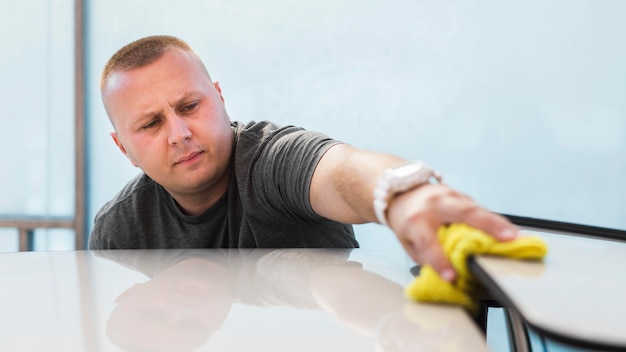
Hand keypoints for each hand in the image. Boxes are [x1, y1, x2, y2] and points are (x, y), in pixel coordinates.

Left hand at [386, 183, 517, 281]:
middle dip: (488, 226)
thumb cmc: (406, 220)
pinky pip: (479, 208)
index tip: (452, 277)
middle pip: (463, 213)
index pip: (428, 242)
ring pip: (476, 208)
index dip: (440, 261)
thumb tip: (449, 275)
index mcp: (415, 220)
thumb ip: (426, 257)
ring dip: (498, 223)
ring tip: (516, 237)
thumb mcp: (407, 241)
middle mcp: (434, 204)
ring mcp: (449, 196)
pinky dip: (494, 220)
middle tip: (509, 238)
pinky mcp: (460, 195)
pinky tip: (508, 230)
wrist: (401, 190)